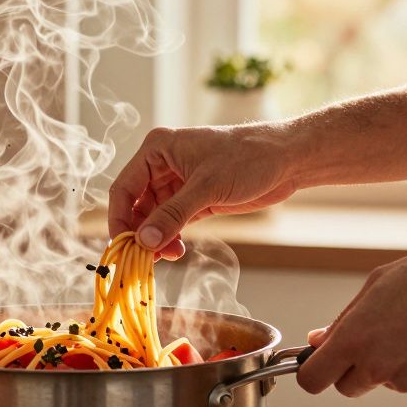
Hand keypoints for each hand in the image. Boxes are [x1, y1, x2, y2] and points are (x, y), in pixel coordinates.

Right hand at [108, 123, 300, 258]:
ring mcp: (178, 183)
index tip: (122, 246)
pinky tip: (175, 250)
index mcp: (157, 149)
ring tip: (168, 255)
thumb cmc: (248, 158)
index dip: (119, 219)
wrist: (287, 159)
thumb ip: (173, 214)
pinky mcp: (194, 200)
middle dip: (139, 232)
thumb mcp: (207, 187)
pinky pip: (171, 222)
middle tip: (146, 258)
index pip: (124, 188)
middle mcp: (162, 165)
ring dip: (155, 238)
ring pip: (152, 217)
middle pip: (135, 205)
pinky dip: (169, 238)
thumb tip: (144, 241)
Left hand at [297, 235, 406, 397]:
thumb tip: (318, 341)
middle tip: (373, 339)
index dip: (312, 372)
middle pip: (346, 388)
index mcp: (356, 339)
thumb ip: (343, 320)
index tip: (319, 362)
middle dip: (351, 370)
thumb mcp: (377, 285)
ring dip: (389, 365)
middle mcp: (378, 367)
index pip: (312, 380)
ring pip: (383, 383)